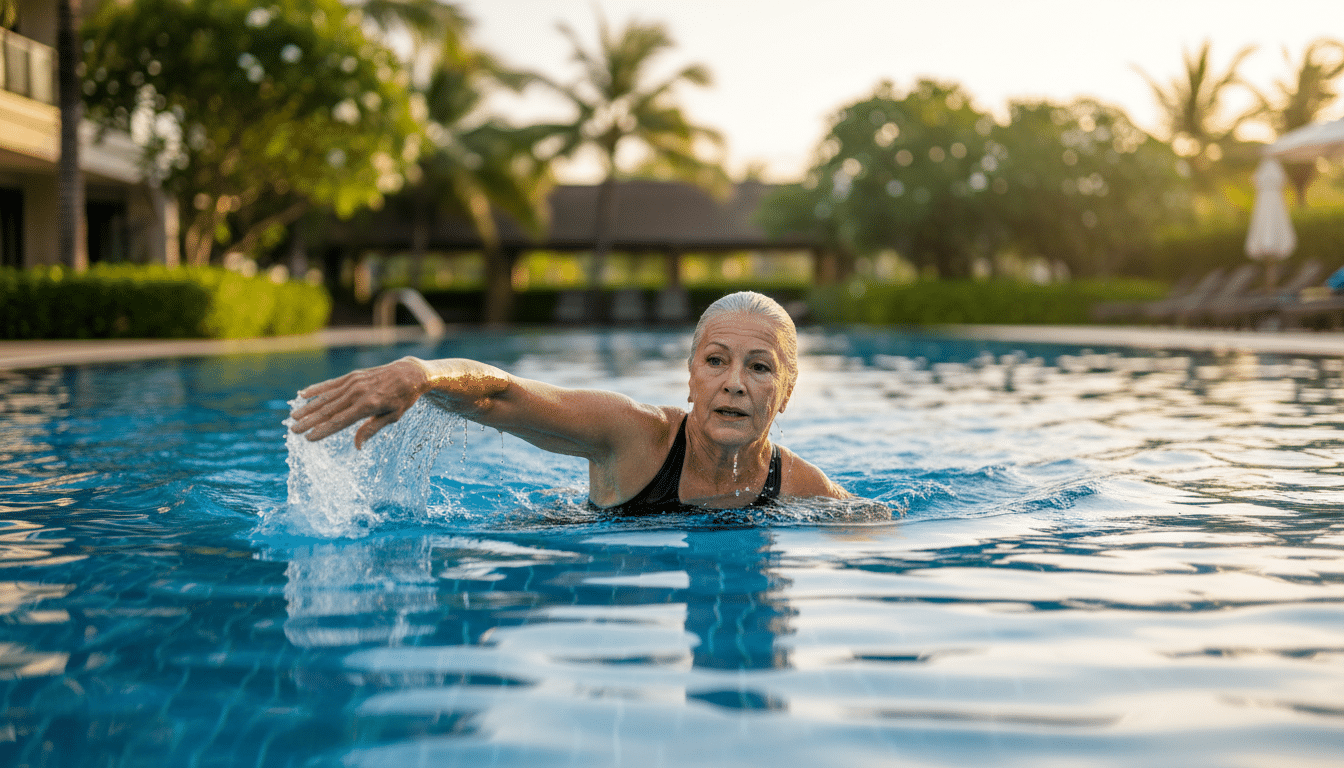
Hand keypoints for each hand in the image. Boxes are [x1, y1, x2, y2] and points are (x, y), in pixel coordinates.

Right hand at [289, 357, 428, 448]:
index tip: (308, 438)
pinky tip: (302, 394)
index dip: (322, 431)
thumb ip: (372, 429)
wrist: (409, 373)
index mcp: (368, 406)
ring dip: (308, 407)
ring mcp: (354, 382)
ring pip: (326, 397)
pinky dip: (316, 388)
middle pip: (329, 410)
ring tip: (293, 416)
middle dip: (309, 421)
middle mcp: (358, 393)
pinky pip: (331, 383)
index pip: (340, 422)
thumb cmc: (403, 399)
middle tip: (294, 430)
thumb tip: (357, 446)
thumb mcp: (393, 417)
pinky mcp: (353, 376)